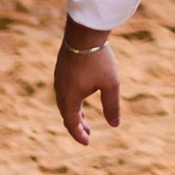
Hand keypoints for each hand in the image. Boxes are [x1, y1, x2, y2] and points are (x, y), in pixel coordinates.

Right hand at [55, 27, 121, 144]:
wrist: (84, 31)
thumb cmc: (99, 59)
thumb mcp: (110, 84)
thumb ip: (112, 106)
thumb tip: (115, 125)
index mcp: (70, 98)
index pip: (71, 123)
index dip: (79, 135)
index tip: (87, 143)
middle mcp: (60, 90)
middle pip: (66, 114)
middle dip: (77, 125)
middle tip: (88, 133)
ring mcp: (59, 78)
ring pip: (65, 102)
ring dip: (74, 112)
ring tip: (84, 118)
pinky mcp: (62, 68)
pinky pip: (64, 91)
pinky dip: (72, 100)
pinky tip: (81, 95)